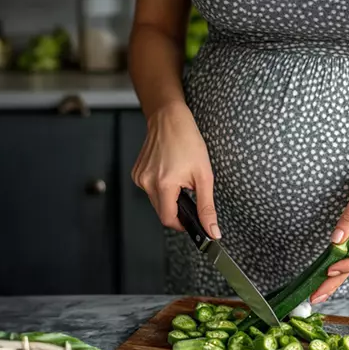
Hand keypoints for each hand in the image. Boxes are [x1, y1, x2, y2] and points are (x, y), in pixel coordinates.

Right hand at [131, 100, 220, 237]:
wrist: (169, 119)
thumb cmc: (188, 141)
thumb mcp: (204, 175)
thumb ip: (207, 206)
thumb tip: (212, 231)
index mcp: (163, 184)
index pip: (169, 220)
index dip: (182, 223)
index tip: (191, 219)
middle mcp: (146, 182)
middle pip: (162, 211)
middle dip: (177, 206)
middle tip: (188, 189)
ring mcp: (139, 177)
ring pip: (156, 200)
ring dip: (169, 195)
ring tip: (179, 176)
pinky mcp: (136, 173)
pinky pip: (149, 189)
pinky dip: (160, 186)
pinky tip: (168, 170)